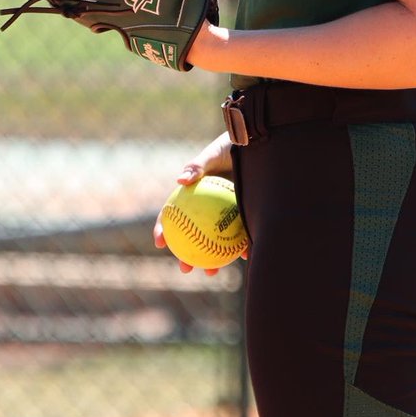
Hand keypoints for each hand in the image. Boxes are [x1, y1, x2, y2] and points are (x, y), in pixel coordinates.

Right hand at [152, 131, 245, 274]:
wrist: (256, 145)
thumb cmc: (229, 146)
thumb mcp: (213, 153)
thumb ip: (198, 165)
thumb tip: (179, 180)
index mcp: (193, 195)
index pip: (172, 215)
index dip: (163, 229)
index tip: (159, 242)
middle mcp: (207, 208)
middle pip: (192, 236)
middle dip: (186, 255)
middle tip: (184, 267)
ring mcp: (226, 214)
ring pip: (215, 241)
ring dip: (212, 258)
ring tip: (212, 271)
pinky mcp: (244, 215)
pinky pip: (240, 233)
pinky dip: (240, 245)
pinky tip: (244, 255)